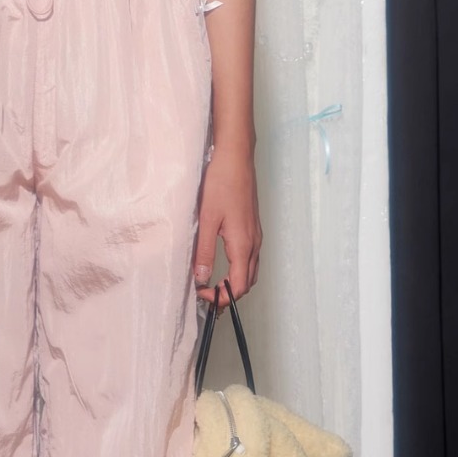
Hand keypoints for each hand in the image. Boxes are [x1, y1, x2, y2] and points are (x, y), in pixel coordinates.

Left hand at [192, 145, 261, 305]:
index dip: (222, 298)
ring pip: (250, 270)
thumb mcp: (207, 220)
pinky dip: (239, 269)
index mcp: (243, 244)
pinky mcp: (253, 227)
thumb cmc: (221, 184)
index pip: (239, 286)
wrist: (236, 158)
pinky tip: (224, 264)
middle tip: (206, 294)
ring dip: (235, 282)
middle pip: (247, 282)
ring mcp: (256, 235)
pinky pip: (251, 257)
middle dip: (229, 294)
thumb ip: (204, 252)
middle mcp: (254, 243)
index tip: (203, 295)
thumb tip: (202, 278)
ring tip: (214, 284)